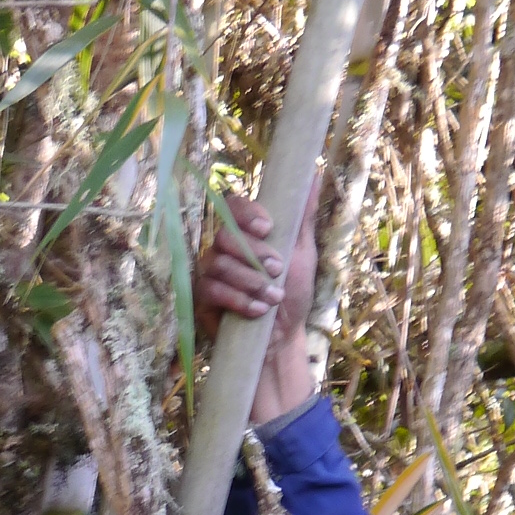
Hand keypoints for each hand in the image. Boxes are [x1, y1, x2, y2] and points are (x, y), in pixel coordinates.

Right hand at [197, 178, 321, 428]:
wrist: (281, 342)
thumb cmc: (292, 296)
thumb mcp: (302, 254)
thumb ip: (302, 216)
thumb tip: (313, 173)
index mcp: (245, 233)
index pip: (233, 205)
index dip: (246, 213)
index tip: (268, 228)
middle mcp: (223, 249)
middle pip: (224, 235)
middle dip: (254, 254)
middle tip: (277, 270)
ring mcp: (209, 274)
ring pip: (218, 265)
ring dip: (250, 282)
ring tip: (272, 299)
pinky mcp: (201, 300)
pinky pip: (210, 291)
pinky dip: (237, 300)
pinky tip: (257, 311)